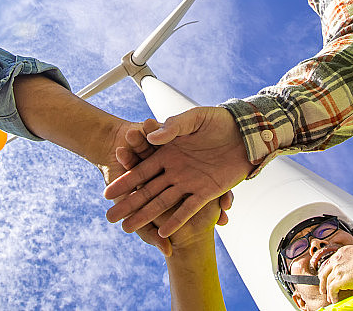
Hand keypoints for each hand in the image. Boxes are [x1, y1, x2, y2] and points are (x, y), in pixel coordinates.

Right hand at [115, 119, 233, 254]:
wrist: (245, 131)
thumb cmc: (217, 121)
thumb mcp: (194, 118)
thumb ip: (174, 127)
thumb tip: (152, 137)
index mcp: (168, 153)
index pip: (142, 170)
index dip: (125, 182)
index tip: (108, 193)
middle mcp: (175, 170)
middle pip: (147, 190)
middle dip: (129, 204)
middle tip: (110, 218)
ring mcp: (189, 182)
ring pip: (163, 202)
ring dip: (146, 216)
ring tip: (128, 229)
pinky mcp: (207, 191)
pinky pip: (188, 208)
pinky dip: (176, 220)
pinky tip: (163, 233)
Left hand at [317, 246, 352, 303]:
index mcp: (342, 252)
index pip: (330, 263)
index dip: (328, 272)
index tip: (328, 277)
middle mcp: (338, 260)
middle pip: (325, 272)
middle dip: (323, 282)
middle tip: (324, 288)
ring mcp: (338, 270)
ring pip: (327, 282)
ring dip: (328, 291)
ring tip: (330, 297)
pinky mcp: (341, 280)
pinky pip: (332, 290)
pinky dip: (332, 296)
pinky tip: (334, 300)